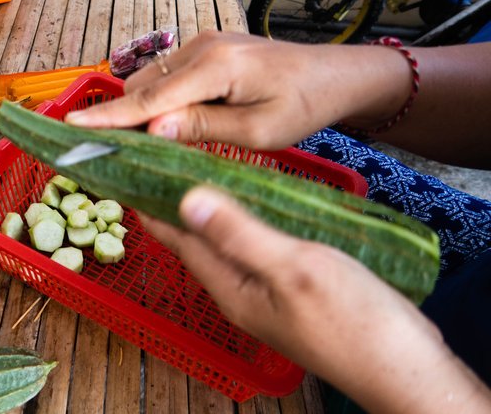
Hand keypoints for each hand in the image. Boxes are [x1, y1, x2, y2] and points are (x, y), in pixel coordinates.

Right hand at [66, 32, 410, 149]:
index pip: (150, 98)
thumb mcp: (257, 130)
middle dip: (123, 117)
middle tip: (110, 153)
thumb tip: (152, 129)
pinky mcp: (208, 48)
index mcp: (216, 67)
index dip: (110, 117)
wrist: (334, 75)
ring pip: (152, 79)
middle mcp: (203, 47)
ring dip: (142, 108)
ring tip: (143, 144)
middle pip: (143, 86)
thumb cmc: (304, 106)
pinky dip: (159, 98)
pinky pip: (168, 74)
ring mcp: (204, 43)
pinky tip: (168, 123)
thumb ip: (202, 127)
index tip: (71, 126)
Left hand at [143, 186, 490, 412]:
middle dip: (180, 210)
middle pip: (200, 245)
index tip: (134, 178)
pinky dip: (247, 227)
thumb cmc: (353, 321)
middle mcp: (242, 295)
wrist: (404, 369)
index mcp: (232, 288)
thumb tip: (187, 201)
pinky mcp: (294, 296)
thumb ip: (239, 234)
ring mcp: (268, 298)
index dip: (156, 210)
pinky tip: (258, 213)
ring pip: (228, 249)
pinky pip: (256, 253)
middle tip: (168, 169)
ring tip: (205, 180)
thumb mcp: (292, 267)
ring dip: (213, 217)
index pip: (181, 241)